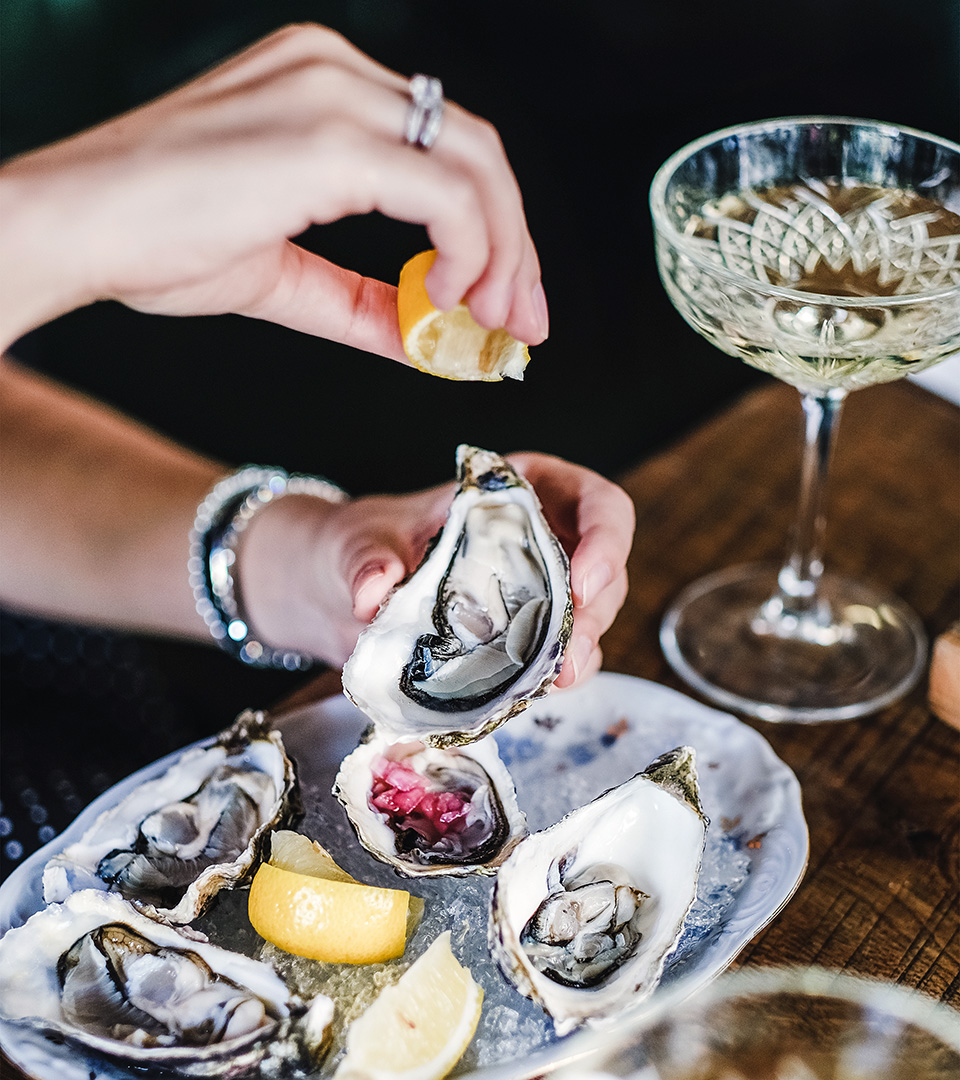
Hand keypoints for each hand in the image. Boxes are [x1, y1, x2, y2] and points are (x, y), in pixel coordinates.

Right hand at [0, 23, 546, 355]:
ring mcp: (333, 95)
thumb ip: (358, 299)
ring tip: (491, 325)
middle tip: (524, 324)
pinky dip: (468, 253)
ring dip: (504, 257)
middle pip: (478, 151)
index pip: (444, 149)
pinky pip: (446, 194)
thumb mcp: (279, 273)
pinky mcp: (327, 138)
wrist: (69, 227)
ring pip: (477, 167)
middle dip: (517, 247)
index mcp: (323, 87)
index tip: (501, 300)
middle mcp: (336, 72)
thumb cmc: (151, 240)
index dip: (492, 229)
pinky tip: (448, 301)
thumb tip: (421, 338)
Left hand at [238, 453, 634, 688]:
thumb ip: (364, 560)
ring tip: (557, 677)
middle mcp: (543, 539)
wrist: (335, 593)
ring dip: (582, 648)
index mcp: (519, 493)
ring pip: (591, 617)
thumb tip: (373, 591)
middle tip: (567, 651)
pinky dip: (556, 673)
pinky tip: (539, 688)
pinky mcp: (523, 638)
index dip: (606, 538)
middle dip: (594, 611)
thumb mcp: (357, 542)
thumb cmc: (359, 544)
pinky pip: (560, 656)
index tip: (585, 581)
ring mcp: (538, 591)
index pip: (597, 503)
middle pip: (604, 569)